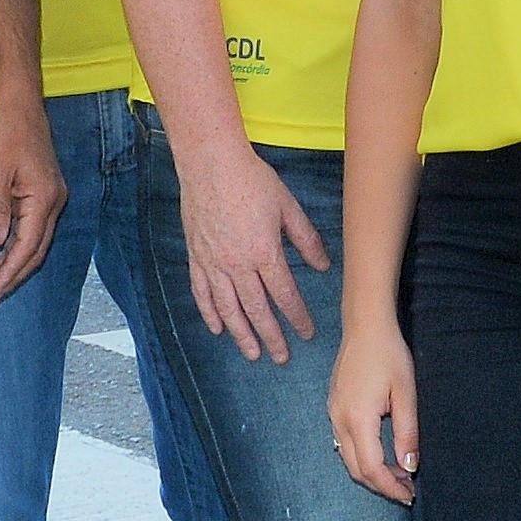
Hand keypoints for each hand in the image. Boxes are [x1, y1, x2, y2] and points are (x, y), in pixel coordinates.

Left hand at [0, 96, 65, 305]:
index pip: (27, 247)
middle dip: (15, 275)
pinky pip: (36, 228)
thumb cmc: (6, 133)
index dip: (9, 272)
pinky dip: (21, 245)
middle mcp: (54, 202)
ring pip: (38, 241)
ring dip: (18, 262)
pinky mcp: (46, 192)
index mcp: (43, 199)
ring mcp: (53, 197)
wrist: (21, 105)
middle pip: (37, 250)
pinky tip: (5, 252)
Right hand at [179, 132, 329, 358]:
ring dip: (241, 334)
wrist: (211, 163)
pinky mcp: (196, 257)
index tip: (307, 333)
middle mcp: (237, 264)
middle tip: (281, 357)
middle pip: (256, 310)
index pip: (284, 295)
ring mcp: (213, 263)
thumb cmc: (252, 180)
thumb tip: (323, 265)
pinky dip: (209, 313)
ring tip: (252, 353)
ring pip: (228, 308)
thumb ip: (306, 239)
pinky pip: (202, 293)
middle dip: (271, 336)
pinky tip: (217, 328)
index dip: (297, 317)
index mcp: (264, 252)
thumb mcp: (288, 207)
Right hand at [329, 319, 420, 500]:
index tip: (409, 495)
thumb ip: (407, 433)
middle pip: (355, 469)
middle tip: (407, 490)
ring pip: (348, 458)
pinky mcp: (333, 407)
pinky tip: (382, 452)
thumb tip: (410, 466)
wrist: (365, 326)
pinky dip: (363, 456)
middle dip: (381, 485)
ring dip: (372, 472)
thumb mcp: (406, 394)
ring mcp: (333, 414)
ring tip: (399, 473)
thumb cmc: (389, 355)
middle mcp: (339, 421)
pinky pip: (344, 443)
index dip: (390, 487)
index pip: (371, 468)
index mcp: (358, 419)